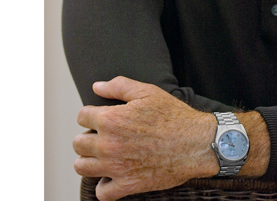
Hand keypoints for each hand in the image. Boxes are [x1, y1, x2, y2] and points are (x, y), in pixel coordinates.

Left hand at [73, 76, 217, 200]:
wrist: (197, 144)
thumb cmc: (174, 117)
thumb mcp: (146, 92)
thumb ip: (118, 86)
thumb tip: (96, 87)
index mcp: (110, 119)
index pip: (81, 117)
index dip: (90, 115)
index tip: (101, 118)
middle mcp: (108, 144)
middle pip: (78, 143)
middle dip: (87, 138)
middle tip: (102, 138)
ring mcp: (116, 167)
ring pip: (82, 167)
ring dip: (88, 161)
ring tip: (101, 157)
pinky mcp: (128, 185)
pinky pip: (103, 193)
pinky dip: (104, 186)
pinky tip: (111, 177)